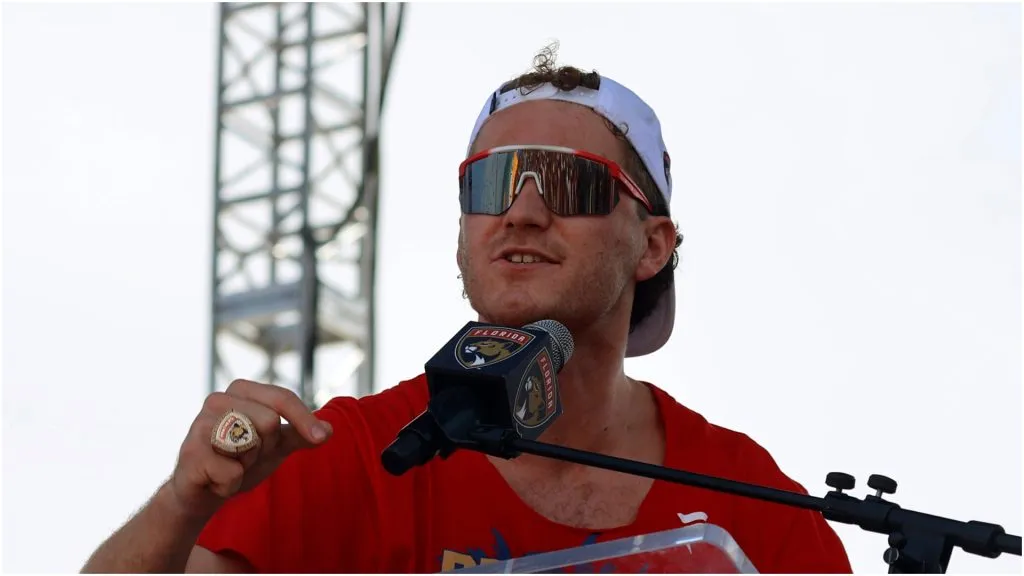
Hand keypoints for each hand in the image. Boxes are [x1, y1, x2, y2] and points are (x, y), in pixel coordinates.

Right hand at [167, 379, 333, 517]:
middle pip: (269, 421)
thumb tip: (330, 429)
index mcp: (241, 390)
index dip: (304, 419)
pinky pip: (232, 473)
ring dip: (247, 466)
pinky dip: (230, 485)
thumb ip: (301, 434)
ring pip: (251, 444)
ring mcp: (200, 424)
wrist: (202, 493)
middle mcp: (217, 399)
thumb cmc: (241, 461)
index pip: (282, 398)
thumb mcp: (277, 446)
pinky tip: (215, 480)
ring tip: (231, 465)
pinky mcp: (189, 453)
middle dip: (264, 448)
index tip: (323, 437)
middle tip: (245, 456)